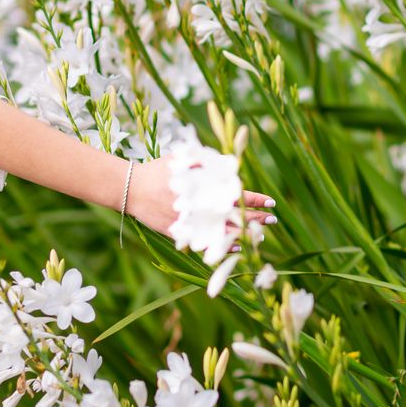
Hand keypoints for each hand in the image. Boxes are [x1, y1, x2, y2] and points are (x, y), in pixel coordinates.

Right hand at [125, 154, 276, 242]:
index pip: (237, 196)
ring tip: (261, 235)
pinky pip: (207, 243)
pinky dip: (223, 245)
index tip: (270, 202)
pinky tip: (237, 246)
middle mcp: (200, 208)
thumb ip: (207, 162)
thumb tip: (232, 166)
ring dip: (244, 234)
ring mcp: (192, 223)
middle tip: (272, 220)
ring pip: (224, 233)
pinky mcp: (181, 233)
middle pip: (234, 217)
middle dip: (256, 219)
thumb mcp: (184, 160)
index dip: (256, 200)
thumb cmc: (159, 170)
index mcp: (204, 189)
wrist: (132, 188)